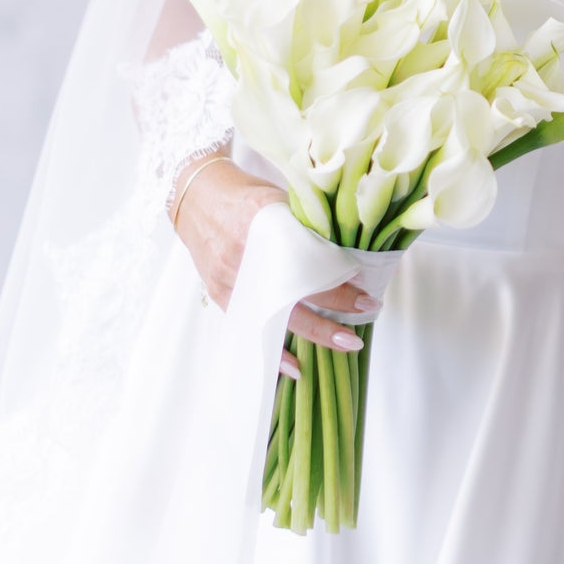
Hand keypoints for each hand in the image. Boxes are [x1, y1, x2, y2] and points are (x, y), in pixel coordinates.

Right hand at [170, 154, 380, 358]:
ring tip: (341, 346)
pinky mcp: (219, 292)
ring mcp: (228, 278)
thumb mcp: (279, 199)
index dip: (337, 282)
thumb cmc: (246, 195)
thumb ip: (307, 224)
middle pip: (292, 295)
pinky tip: (294, 367)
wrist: (198, 196)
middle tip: (360, 326)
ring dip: (311, 334)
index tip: (365, 292)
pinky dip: (272, 349)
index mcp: (261, 224)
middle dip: (329, 315)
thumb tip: (349, 254)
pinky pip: (249, 326)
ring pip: (273, 316)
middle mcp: (243, 255)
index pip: (306, 263)